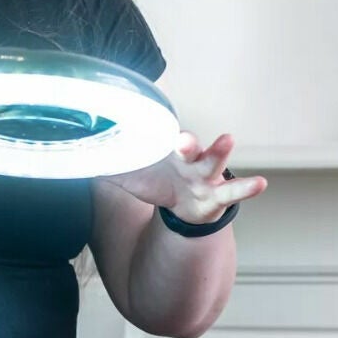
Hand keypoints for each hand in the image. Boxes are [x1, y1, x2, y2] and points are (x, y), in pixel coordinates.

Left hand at [102, 131, 266, 223]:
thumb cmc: (156, 183)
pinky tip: (261, 183)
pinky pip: (233, 193)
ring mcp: (205, 179)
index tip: (151, 130)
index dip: (157, 137)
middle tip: (183, 138)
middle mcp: (187, 162)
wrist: (181, 206)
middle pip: (188, 149)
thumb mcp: (129, 177)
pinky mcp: (217, 198)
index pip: (162, 141)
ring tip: (228, 138)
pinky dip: (247, 188)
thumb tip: (76, 155)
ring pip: (213, 165)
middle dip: (186, 143)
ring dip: (219, 152)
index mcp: (165, 154)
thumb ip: (107, 167)